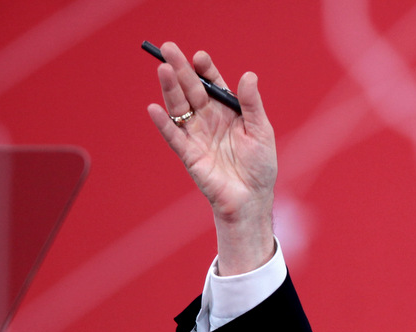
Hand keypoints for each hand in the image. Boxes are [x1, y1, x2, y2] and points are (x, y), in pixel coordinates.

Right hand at [145, 42, 277, 275]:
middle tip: (169, 49)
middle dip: (181, 69)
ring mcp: (196, 135)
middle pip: (191, 90)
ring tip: (164, 69)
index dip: (206, 70)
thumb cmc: (259, 166)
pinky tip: (154, 108)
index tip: (200, 56)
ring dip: (170, 89)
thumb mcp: (261, 131)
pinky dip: (163, 123)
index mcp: (227, 111)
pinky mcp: (188, 154)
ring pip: (180, 107)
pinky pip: (173, 136)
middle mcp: (208, 119)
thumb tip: (249, 76)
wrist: (252, 199)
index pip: (213, 84)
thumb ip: (252, 105)